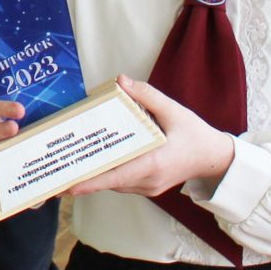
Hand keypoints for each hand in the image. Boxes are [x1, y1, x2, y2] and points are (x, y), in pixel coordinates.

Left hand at [59, 78, 236, 200]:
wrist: (215, 158)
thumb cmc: (196, 134)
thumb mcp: (175, 111)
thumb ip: (147, 96)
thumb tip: (120, 82)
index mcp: (155, 164)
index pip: (118, 175)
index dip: (93, 181)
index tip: (71, 185)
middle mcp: (150, 181)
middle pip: (111, 181)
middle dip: (85, 178)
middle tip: (55, 176)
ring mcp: (149, 188)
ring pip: (115, 184)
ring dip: (95, 177)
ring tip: (67, 169)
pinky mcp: (149, 187)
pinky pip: (123, 183)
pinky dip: (108, 175)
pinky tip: (93, 165)